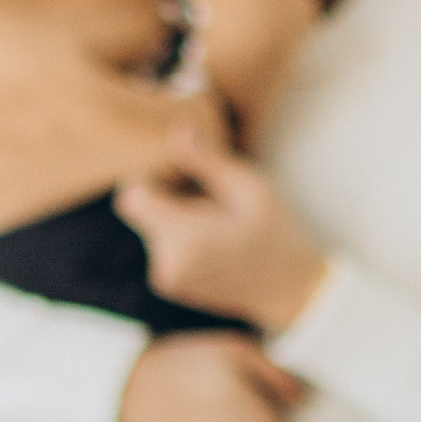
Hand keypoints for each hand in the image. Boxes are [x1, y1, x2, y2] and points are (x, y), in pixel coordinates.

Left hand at [118, 136, 330, 335]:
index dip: (148, 180)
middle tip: (211, 201)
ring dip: (176, 219)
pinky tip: (213, 241)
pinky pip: (161, 246)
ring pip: (152, 228)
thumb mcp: (250, 189)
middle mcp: (166, 263)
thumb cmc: (275, 233)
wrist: (289, 290)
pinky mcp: (169, 284)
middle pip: (142, 211)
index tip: (178, 176)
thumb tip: (179, 131)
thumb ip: (208, 163)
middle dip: (168, 199)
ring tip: (217, 224)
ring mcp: (166, 279)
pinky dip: (180, 238)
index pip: (131, 197)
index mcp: (184, 238)